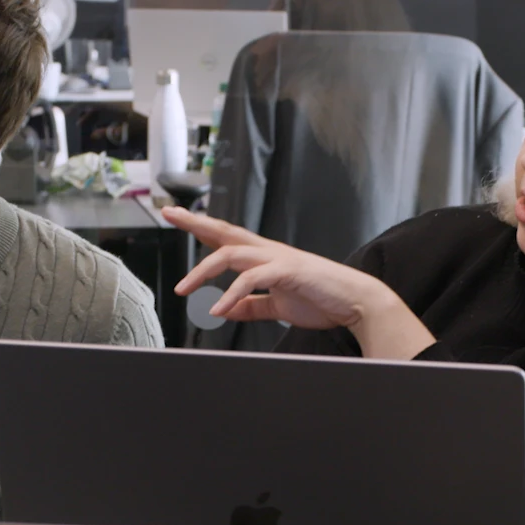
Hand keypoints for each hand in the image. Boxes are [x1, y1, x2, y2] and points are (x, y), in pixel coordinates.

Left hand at [163, 208, 436, 359]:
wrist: (354, 302)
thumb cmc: (320, 299)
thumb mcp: (277, 306)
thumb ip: (251, 306)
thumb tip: (226, 309)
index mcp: (264, 256)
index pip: (226, 237)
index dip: (201, 227)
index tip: (178, 217)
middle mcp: (267, 251)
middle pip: (225, 231)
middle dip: (196, 222)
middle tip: (170, 214)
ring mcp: (277, 258)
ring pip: (231, 254)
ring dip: (203, 270)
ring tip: (184, 289)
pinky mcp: (288, 271)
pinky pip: (252, 279)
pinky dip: (231, 295)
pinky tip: (218, 310)